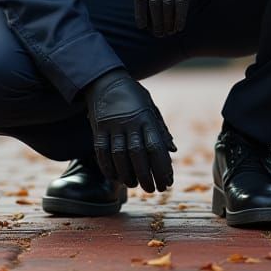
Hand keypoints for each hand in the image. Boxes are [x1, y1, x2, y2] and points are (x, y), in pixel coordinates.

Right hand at [84, 69, 175, 191]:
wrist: (105, 80)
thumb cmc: (133, 96)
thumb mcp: (150, 107)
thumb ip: (160, 129)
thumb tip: (173, 150)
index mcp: (145, 118)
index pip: (155, 147)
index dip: (162, 168)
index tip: (167, 183)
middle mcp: (129, 122)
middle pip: (137, 155)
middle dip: (146, 176)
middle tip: (152, 190)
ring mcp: (112, 126)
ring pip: (119, 156)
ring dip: (127, 174)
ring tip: (134, 185)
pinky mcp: (98, 129)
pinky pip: (101, 152)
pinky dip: (108, 167)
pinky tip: (115, 177)